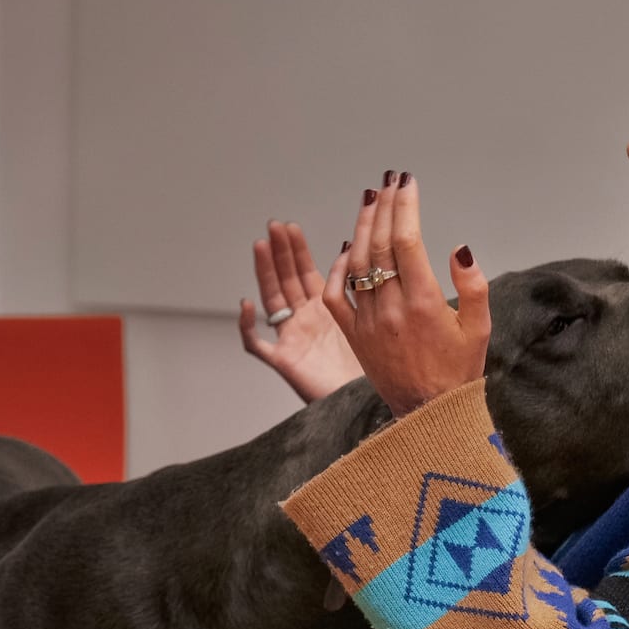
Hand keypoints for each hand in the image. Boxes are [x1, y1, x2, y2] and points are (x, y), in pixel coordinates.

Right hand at [238, 219, 364, 403]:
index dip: (296, 250)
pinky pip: (257, 344)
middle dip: (279, 252)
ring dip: (265, 273)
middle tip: (273, 226)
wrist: (374, 402)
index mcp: (327, 310)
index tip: (291, 227)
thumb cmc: (382, 367)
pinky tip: (247, 305)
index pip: (305, 272)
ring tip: (260, 246)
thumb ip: (368, 288)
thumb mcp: (377, 318)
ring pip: (272, 300)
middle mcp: (305, 321)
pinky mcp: (285, 362)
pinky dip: (249, 326)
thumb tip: (363, 252)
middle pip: (286, 280)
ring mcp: (292, 339)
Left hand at [321, 173, 489, 417]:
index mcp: (424, 304)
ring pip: (356, 265)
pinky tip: (347, 248)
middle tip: (387, 182)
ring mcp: (367, 322)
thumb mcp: (480, 330)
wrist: (428, 416)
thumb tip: (459, 248)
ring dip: (361, 229)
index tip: (407, 183)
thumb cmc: (459, 372)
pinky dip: (338, 270)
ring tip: (370, 202)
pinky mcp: (353, 335)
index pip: (408, 242)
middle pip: (379, 246)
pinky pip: (335, 297)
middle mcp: (391, 309)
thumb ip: (473, 287)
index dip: (405, 208)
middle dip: (384, 208)